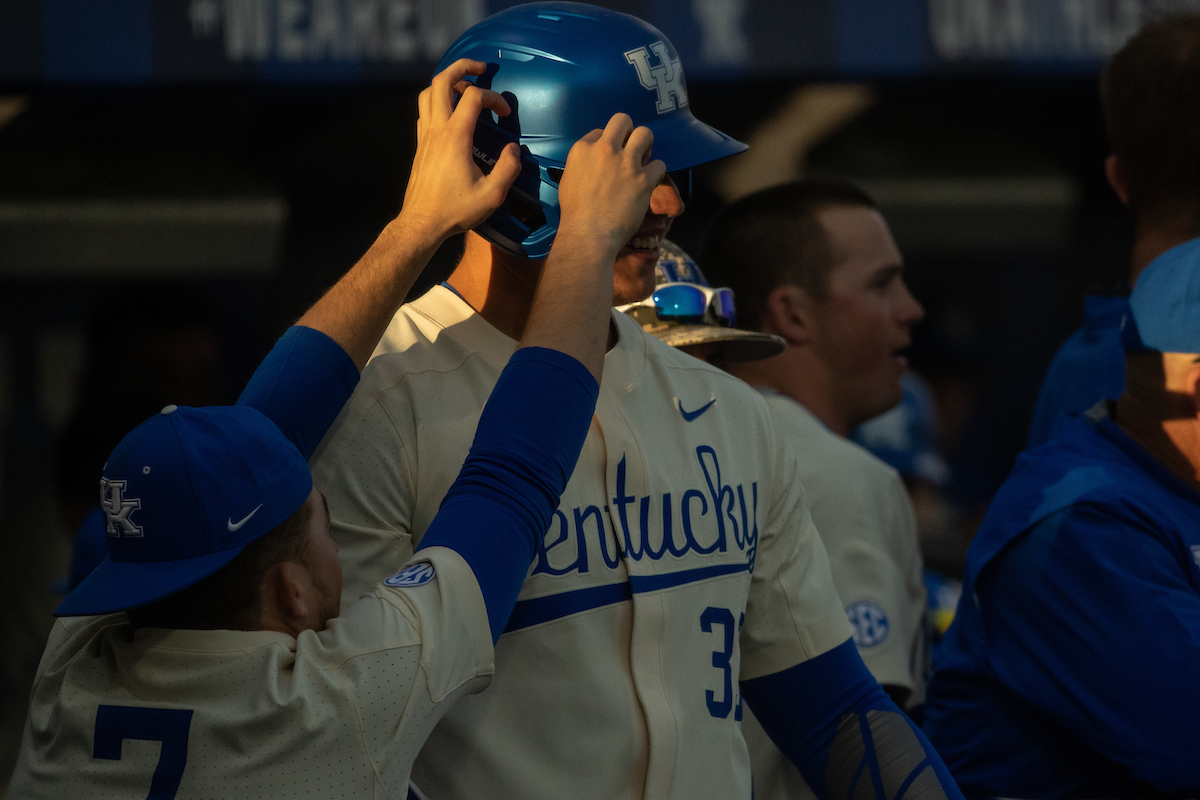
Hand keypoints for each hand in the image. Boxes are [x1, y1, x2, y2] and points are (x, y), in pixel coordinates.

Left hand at [397, 59, 522, 243]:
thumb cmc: (456, 210)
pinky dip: (438, 100)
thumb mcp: (492, 195)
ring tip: (465, 87)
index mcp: (456, 137)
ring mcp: (425, 135)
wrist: (422, 223)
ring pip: (429, 92)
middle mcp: (437, 129)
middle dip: (462, 67)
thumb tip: (513, 150)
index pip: (474, 98)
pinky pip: (425, 110)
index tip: (506, 113)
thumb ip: (508, 169)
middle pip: (442, 81)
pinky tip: (452, 113)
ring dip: (447, 82)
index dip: (494, 98)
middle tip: (480, 68)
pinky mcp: (420, 144)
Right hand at [555, 114, 666, 261]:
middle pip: (623, 121)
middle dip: (629, 132)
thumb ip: (582, 164)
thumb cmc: (575, 213)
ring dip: (646, 145)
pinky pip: (660, 164)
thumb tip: (593, 162)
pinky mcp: (644, 179)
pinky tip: (650, 182)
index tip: (608, 157)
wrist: (589, 234)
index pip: (600, 131)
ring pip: (646, 134)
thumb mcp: (569, 179)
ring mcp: (626, 163)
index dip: (607, 143)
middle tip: (631, 149)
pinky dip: (656, 173)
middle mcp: (605, 149)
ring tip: (643, 160)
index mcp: (583, 149)